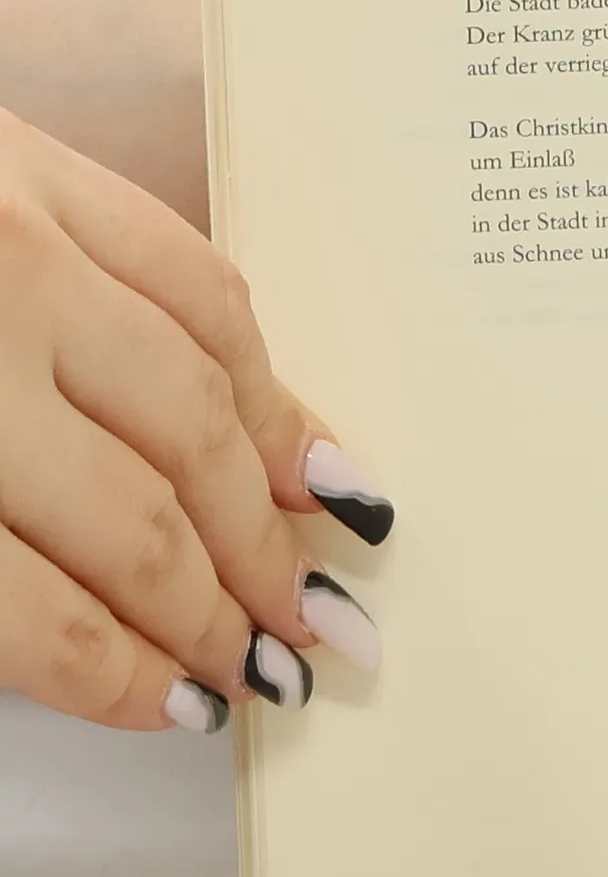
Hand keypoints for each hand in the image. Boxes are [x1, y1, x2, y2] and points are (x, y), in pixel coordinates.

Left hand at [0, 110, 389, 731]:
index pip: (35, 615)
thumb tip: (80, 640)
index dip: (127, 679)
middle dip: (222, 609)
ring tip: (309, 571)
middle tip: (276, 659)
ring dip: (266, 511)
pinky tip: (293, 439)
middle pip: (138, 518)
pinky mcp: (37, 165)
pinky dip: (262, 371)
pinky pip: (198, 278)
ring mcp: (11, 242)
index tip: (186, 710)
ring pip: (196, 405)